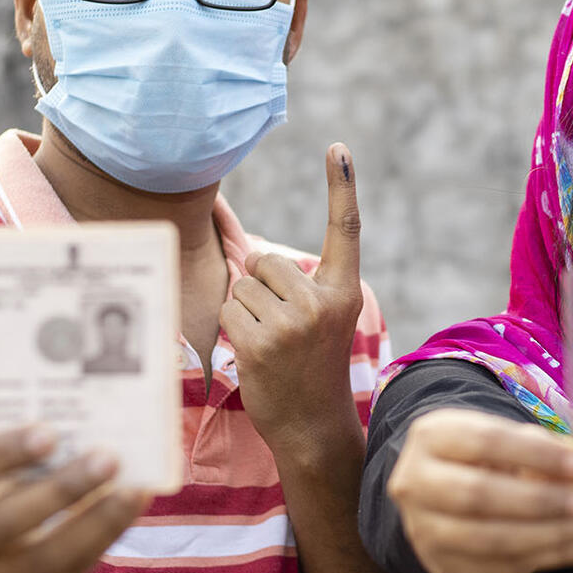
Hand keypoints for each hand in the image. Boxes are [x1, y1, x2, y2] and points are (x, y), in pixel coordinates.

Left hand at [221, 143, 364, 457]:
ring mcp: (291, 322)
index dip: (341, 186)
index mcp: (344, 291)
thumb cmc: (313, 366)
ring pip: (242, 286)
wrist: (313, 426)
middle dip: (262, 287)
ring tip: (271, 344)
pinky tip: (257, 356)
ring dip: (245, 311)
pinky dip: (233, 329)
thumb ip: (300, 285)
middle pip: (267, 261)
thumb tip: (250, 256)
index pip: (345, 229)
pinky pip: (228, 310)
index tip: (337, 146)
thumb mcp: (325, 320)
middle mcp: (322, 301)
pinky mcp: (258, 342)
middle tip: (283, 327)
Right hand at [387, 408, 572, 572]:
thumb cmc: (484, 458)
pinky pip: (507, 566)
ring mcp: (426, 530)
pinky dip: (557, 555)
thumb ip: (540, 447)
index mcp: (432, 436)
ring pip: (492, 538)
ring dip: (553, 534)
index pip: (486, 441)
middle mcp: (416, 483)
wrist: (442, 500)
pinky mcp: (447, 567)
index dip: (537, 454)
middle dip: (540, 500)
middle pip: (479, 494)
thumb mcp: (506, 441)